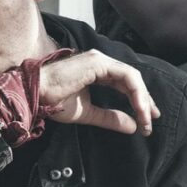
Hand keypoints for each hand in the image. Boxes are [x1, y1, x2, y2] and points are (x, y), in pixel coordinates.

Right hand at [39, 50, 160, 134]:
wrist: (35, 94)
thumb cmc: (53, 101)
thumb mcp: (87, 113)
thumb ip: (109, 118)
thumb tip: (133, 126)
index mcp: (96, 70)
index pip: (125, 82)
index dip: (138, 100)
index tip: (146, 118)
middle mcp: (99, 61)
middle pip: (131, 79)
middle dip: (145, 101)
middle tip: (151, 121)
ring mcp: (99, 59)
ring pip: (132, 77)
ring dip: (142, 99)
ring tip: (146, 118)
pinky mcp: (98, 63)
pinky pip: (126, 76)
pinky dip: (136, 93)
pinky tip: (139, 108)